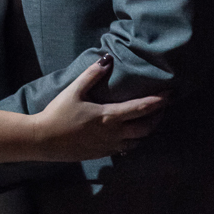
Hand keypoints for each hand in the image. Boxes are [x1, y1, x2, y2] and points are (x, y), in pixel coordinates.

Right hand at [32, 56, 167, 161]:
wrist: (43, 140)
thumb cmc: (58, 113)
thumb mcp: (74, 90)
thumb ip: (92, 75)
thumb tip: (107, 59)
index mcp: (109, 117)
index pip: (142, 109)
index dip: (159, 102)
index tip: (170, 94)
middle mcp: (114, 134)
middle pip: (146, 128)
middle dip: (157, 117)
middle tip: (162, 107)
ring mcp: (109, 146)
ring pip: (137, 142)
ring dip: (146, 131)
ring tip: (148, 120)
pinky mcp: (102, 154)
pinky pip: (125, 149)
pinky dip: (132, 141)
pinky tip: (129, 134)